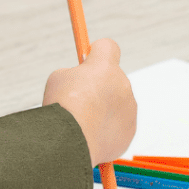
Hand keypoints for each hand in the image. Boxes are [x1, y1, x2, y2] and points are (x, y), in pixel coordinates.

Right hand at [43, 39, 136, 166]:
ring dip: (104, 109)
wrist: (70, 142)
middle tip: (79, 99)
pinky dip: (108, 128)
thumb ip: (73, 74)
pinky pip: (119, 124)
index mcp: (105, 66)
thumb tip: (78, 79)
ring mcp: (129, 108)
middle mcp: (122, 84)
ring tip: (83, 121)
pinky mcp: (130, 130)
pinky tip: (90, 134)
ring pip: (117, 103)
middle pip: (113, 78)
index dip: (96, 53)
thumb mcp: (58, 79)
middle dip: (99, 86)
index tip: (88, 60)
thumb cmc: (62, 109)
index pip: (107, 46)